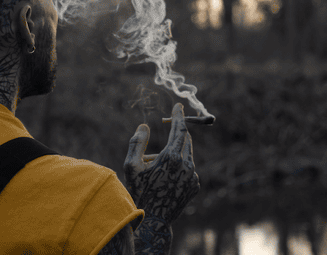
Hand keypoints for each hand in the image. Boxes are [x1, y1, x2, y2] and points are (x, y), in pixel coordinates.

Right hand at [124, 103, 200, 224]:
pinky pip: (189, 168)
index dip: (177, 116)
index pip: (178, 129)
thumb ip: (137, 142)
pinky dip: (179, 166)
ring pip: (186, 154)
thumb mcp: (131, 166)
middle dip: (176, 133)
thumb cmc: (139, 192)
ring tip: (156, 167)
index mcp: (170, 157)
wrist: (154, 220)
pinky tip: (165, 179)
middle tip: (165, 132)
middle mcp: (186, 165)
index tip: (178, 105)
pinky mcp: (195, 185)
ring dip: (174, 153)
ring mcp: (193, 175)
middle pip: (185, 139)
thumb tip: (145, 126)